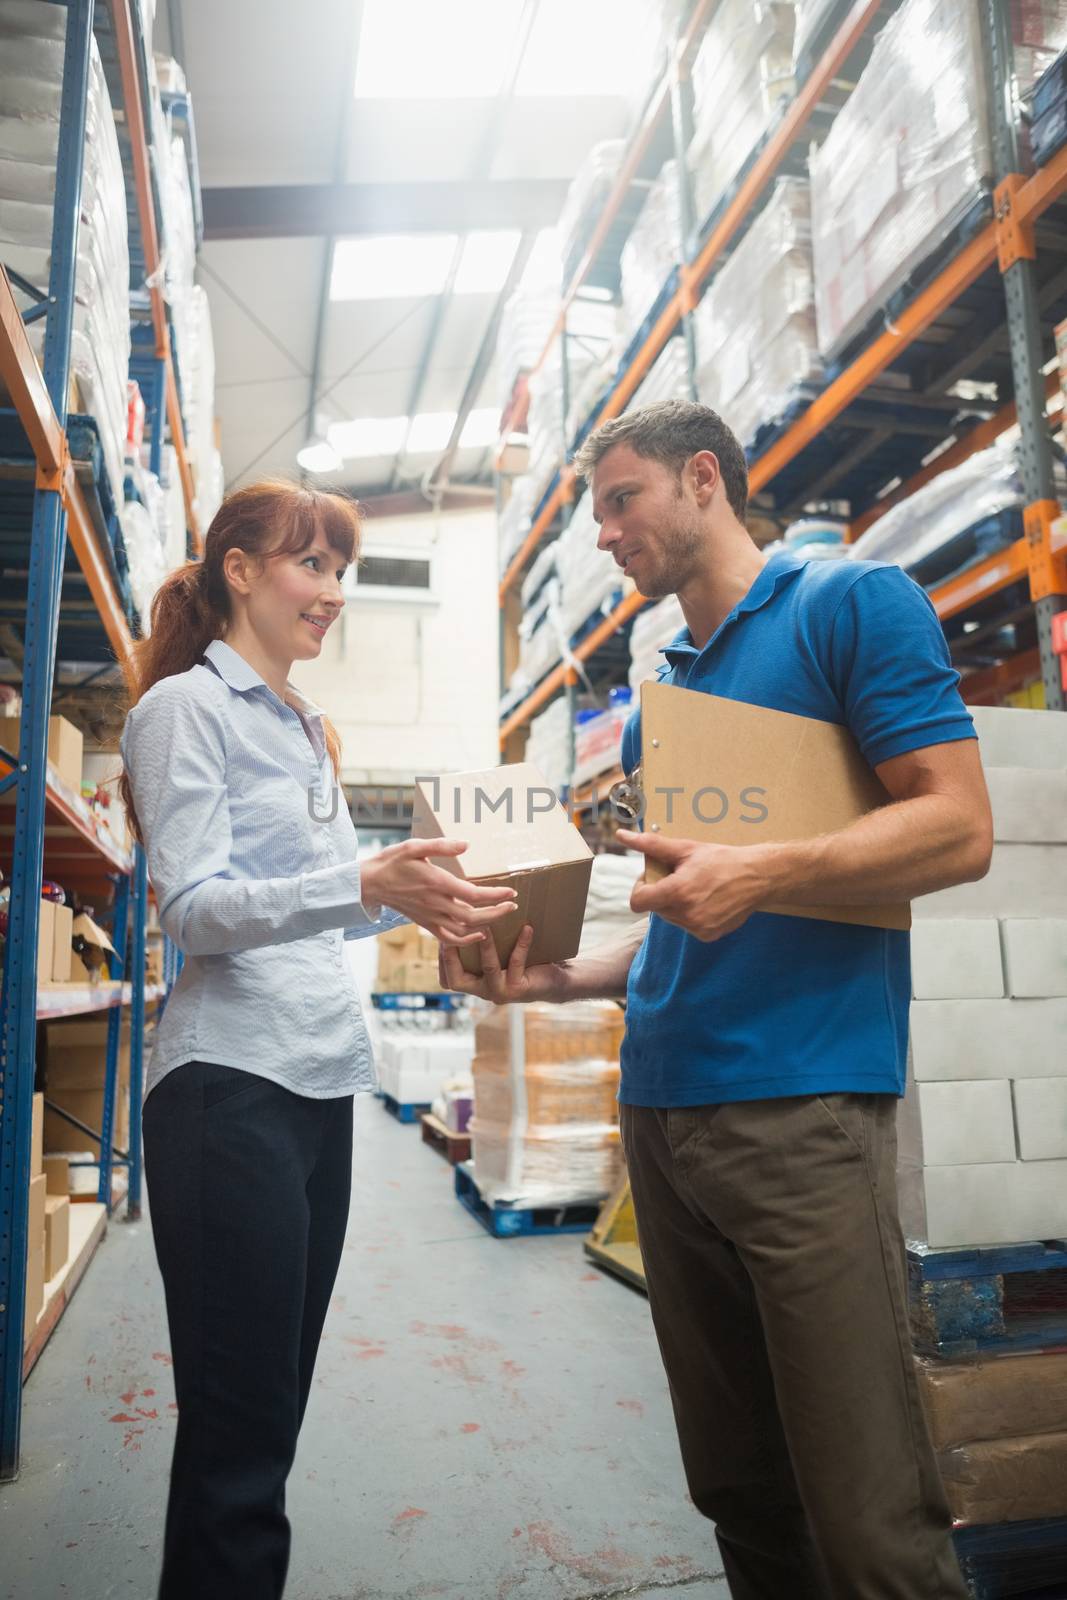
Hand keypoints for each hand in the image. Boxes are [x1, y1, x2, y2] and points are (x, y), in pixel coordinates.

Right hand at [360, 839, 517, 946]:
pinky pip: (448, 939)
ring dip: (486, 924)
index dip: (496, 896)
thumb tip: (466, 845)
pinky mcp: (425, 923)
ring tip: (502, 914)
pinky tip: (479, 934)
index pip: (474, 894)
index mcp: (437, 883)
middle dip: (497, 912)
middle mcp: (436, 903)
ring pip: (464, 929)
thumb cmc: (392, 861)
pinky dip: (466, 940)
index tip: (512, 892)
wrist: (370, 883)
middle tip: (513, 904)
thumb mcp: (414, 846)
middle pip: (474, 916)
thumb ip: (441, 845)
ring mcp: (430, 916)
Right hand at [438, 923, 568, 1002]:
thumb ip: (480, 941)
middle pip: (456, 980)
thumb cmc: (524, 962)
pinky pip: (517, 963)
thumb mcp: (499, 953)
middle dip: (452, 955)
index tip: (443, 928)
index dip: (442, 955)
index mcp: (473, 983)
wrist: (555, 980)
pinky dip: (521, 944)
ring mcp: (500, 992)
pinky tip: (527, 928)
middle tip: (455, 929)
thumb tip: (465, 909)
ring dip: (486, 945)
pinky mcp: (519, 989)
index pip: (447, 976)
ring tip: (487, 924)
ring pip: (488, 968)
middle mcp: (483, 991)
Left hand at [617, 829, 771, 941]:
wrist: (758, 876)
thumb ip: (650, 844)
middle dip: (661, 892)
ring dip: (676, 904)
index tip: (653, 877)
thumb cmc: (721, 859)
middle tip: (680, 877)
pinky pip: (687, 926)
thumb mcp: (685, 848)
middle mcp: (686, 914)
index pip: (637, 901)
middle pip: (655, 908)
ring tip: (696, 887)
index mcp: (677, 892)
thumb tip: (621, 835)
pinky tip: (707, 900)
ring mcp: (698, 928)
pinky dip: (691, 914)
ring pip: (670, 917)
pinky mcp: (709, 935)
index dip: (640, 887)